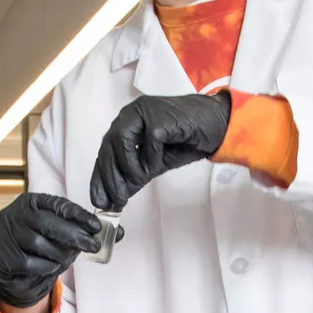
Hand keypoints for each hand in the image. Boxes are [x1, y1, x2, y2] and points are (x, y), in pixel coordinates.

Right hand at [0, 193, 106, 309]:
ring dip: (60, 254)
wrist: (14, 268)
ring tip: (67, 258)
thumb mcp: (62, 233)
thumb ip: (85, 230)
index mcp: (31, 201)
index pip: (58, 204)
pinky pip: (32, 263)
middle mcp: (16, 214)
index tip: (97, 226)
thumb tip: (119, 233)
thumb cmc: (42, 244)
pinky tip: (51, 266)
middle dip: (75, 235)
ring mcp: (8, 235)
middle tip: (94, 245)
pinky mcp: (4, 256)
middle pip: (48, 223)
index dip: (79, 215)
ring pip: (41, 244)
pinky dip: (47, 267)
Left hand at [90, 91, 232, 212]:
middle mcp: (131, 115)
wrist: (213, 127)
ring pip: (122, 140)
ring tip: (142, 179)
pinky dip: (152, 157)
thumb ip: (135, 178)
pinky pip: (149, 139)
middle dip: (111, 177)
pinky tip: (159, 163)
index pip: (105, 152)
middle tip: (118, 199)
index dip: (100, 178)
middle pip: (109, 147)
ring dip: (130, 166)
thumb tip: (115, 198)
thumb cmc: (184, 141)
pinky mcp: (160, 115)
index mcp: (126, 125)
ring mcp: (144, 112)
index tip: (99, 200)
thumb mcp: (154, 165)